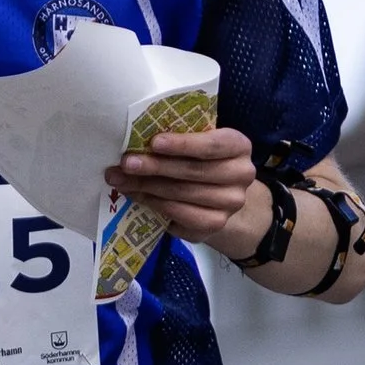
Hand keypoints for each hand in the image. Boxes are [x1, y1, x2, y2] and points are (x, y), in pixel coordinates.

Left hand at [105, 124, 257, 241]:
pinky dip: (156, 205)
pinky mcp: (216, 223)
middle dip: (155, 167)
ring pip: (183, 194)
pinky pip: (181, 215)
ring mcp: (231, 202)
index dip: (182, 144)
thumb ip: (176, 141)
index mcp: (238, 146)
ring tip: (122, 180)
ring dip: (148, 187)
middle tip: (126, 163)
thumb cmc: (201, 160)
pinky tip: (138, 196)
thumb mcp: (197, 143)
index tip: (154, 142)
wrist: (220, 195)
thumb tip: (135, 144)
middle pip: (193, 171)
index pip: (211, 145)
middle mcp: (242, 174)